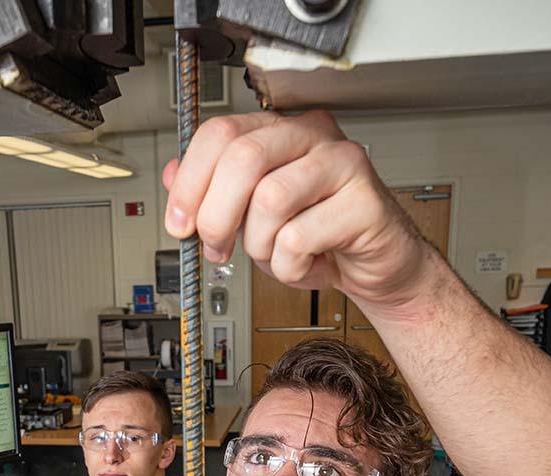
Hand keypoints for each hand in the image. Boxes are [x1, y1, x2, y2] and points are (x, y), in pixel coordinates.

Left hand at [163, 110, 433, 309]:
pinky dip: (291, 267)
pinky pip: (300, 238)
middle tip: (217, 249)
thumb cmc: (320, 239)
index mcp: (280, 131)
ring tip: (277, 257)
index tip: (180, 223)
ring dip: (260, 245)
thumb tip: (173, 177)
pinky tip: (306, 265)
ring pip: (270, 199)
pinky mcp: (364, 202)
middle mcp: (312, 136)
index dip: (190, 182)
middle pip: (243, 157)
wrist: (378, 266)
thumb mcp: (254, 219)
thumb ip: (215, 194)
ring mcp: (342, 164)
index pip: (220, 133)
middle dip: (217, 215)